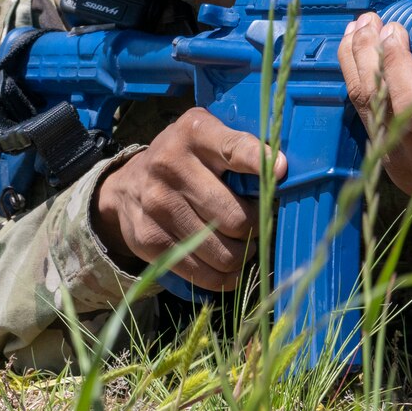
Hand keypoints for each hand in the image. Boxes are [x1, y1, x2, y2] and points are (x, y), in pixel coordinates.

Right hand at [94, 107, 286, 289]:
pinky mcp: (150, 241)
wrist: (126, 187)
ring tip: (240, 243)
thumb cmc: (184, 161)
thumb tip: (285, 176)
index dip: (260, 161)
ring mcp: (158, 206)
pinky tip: (227, 265)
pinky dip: (225, 277)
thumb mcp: (207, 139)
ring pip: (225, 253)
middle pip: (236, 217)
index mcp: (193, 133)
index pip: (233, 148)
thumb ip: (241, 149)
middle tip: (256, 223)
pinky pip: (205, 275)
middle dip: (257, 226)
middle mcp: (171, 166)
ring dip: (243, 255)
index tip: (282, 171)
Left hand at [338, 0, 411, 279]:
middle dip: (368, 55)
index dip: (401, 68)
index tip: (396, 29)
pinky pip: (362, 112)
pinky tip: (355, 49)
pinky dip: (355, 77)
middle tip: (372, 18)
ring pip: (362, 107)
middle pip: (380, 103)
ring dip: (354, 61)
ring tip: (358, 26)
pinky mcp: (381, 159)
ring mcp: (396, 163)